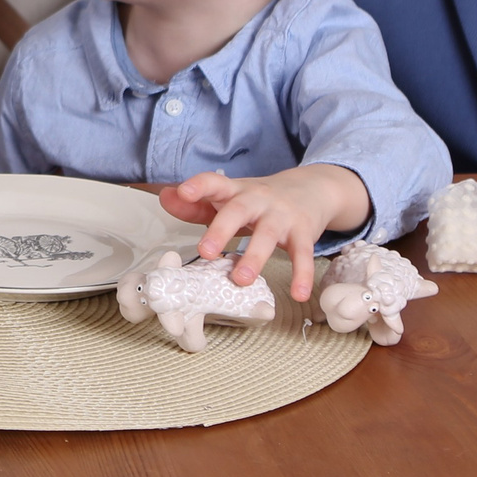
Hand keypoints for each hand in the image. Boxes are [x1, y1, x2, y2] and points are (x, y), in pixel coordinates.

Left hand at [156, 164, 369, 301]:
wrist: (312, 189)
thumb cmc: (260, 200)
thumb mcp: (230, 199)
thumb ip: (196, 205)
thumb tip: (164, 198)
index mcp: (235, 191)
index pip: (214, 182)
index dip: (198, 186)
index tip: (183, 192)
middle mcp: (258, 200)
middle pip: (238, 210)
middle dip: (221, 230)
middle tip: (206, 252)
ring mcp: (282, 215)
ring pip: (268, 234)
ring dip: (255, 257)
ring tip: (241, 280)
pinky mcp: (303, 232)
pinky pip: (303, 254)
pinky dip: (302, 274)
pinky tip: (299, 293)